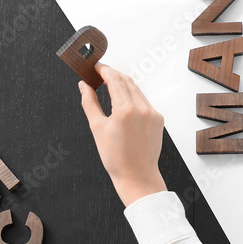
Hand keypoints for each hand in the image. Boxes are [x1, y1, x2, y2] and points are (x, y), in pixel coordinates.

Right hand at [79, 64, 166, 206]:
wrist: (137, 176)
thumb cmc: (115, 157)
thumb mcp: (97, 128)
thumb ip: (90, 103)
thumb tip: (84, 85)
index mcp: (125, 109)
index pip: (114, 79)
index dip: (104, 70)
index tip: (96, 66)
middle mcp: (142, 108)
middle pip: (127, 81)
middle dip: (113, 75)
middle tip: (100, 74)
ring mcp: (153, 113)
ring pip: (137, 90)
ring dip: (124, 85)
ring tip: (110, 87)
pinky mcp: (159, 119)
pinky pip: (145, 102)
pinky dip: (133, 98)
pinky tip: (124, 103)